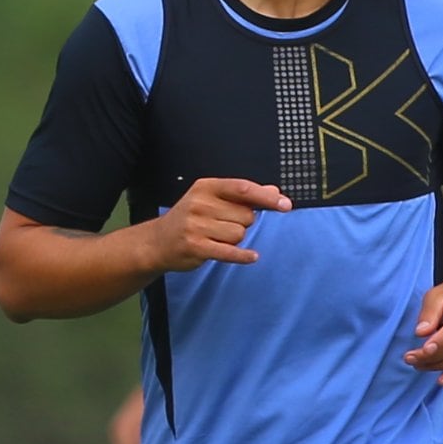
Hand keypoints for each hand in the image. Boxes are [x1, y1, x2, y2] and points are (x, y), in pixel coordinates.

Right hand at [147, 176, 288, 274]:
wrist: (157, 242)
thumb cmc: (189, 219)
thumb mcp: (212, 200)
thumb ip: (243, 196)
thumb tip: (274, 192)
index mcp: (206, 187)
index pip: (243, 189)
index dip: (266, 197)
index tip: (285, 204)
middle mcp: (200, 204)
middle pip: (245, 216)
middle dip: (242, 223)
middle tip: (223, 226)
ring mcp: (196, 226)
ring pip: (239, 234)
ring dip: (234, 240)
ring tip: (216, 238)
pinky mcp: (196, 247)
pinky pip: (230, 251)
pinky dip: (243, 255)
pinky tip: (252, 256)